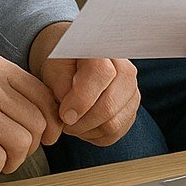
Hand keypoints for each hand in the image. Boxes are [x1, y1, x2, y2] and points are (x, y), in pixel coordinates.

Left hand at [29, 22, 139, 145]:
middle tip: (64, 121)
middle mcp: (125, 68)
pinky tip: (83, 125)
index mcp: (103, 49)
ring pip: (113, 123)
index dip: (81, 100)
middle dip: (81, 121)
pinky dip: (96, 135)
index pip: (100, 74)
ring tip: (72, 122)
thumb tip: (70, 110)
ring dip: (87, 130)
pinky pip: (116, 133)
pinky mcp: (131, 109)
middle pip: (109, 105)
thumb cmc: (63, 63)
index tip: (64, 114)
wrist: (74, 64)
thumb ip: (60, 84)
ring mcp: (132, 90)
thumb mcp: (53, 66)